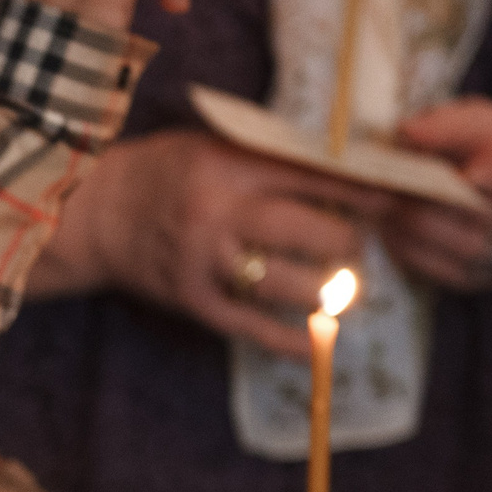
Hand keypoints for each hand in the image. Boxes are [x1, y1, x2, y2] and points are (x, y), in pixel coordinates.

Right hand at [34, 128, 393, 356]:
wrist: (98, 214)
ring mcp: (204, 262)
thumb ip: (271, 157)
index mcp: (227, 166)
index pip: (310, 176)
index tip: (394, 198)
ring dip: (327, 291)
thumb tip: (349, 170)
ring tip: (346, 288)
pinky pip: (251, 326)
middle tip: (360, 245)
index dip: (359, 190)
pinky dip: (290, 340)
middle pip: (305, 231)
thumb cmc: (167, 172)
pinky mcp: (193, 300)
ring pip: (284, 284)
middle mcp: (217, 214)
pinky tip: (320, 344)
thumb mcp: (216, 146)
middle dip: (347, 241)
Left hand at [381, 97, 491, 292]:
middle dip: (420, 194)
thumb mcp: (487, 124)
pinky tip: (383, 222)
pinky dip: (400, 242)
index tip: (473, 175)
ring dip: (401, 218)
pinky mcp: (473, 280)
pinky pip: (429, 266)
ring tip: (370, 195)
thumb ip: (451, 126)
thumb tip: (407, 132)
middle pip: (472, 213)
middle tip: (372, 177)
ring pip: (444, 241)